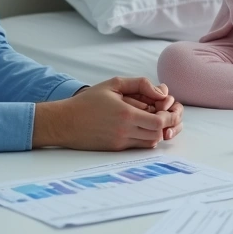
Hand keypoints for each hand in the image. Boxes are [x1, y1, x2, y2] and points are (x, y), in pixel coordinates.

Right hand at [35, 77, 180, 149]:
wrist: (64, 122)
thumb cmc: (88, 101)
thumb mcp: (113, 84)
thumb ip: (140, 84)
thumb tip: (161, 93)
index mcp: (126, 114)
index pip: (159, 121)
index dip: (168, 116)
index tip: (166, 107)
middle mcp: (125, 131)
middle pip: (158, 134)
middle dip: (164, 124)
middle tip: (161, 113)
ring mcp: (120, 142)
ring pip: (150, 142)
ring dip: (155, 132)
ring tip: (149, 119)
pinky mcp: (115, 149)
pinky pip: (138, 146)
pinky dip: (144, 138)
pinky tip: (139, 127)